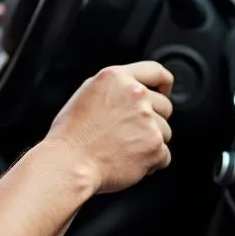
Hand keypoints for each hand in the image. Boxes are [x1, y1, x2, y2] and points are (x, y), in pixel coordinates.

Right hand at [45, 61, 173, 194]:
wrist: (69, 164)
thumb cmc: (71, 134)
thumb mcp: (87, 93)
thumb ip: (115, 87)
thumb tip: (136, 89)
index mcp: (117, 78)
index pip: (156, 71)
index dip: (163, 84)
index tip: (164, 93)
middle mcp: (136, 95)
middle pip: (165, 106)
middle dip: (153, 119)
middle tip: (129, 133)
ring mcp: (148, 120)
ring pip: (165, 132)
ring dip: (150, 142)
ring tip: (123, 149)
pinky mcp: (154, 146)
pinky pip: (164, 155)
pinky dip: (151, 162)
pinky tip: (128, 161)